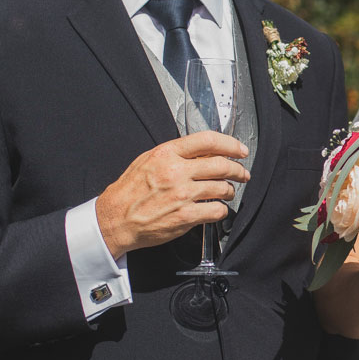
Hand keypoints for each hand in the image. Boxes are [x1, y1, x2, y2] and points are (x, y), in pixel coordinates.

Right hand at [95, 132, 250, 258]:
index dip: (230, 144)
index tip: (240, 149)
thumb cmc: (129, 191)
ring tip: (228, 192)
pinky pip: (216, 210)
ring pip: (222, 188)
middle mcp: (176, 172)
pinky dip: (221, 210)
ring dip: (230, 190)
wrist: (115, 219)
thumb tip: (203, 152)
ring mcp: (182, 195)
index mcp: (167, 154)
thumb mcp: (148, 161)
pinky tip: (216, 209)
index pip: (208, 140)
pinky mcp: (186, 216)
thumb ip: (175, 155)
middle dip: (237, 169)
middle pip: (221, 165)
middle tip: (242, 173)